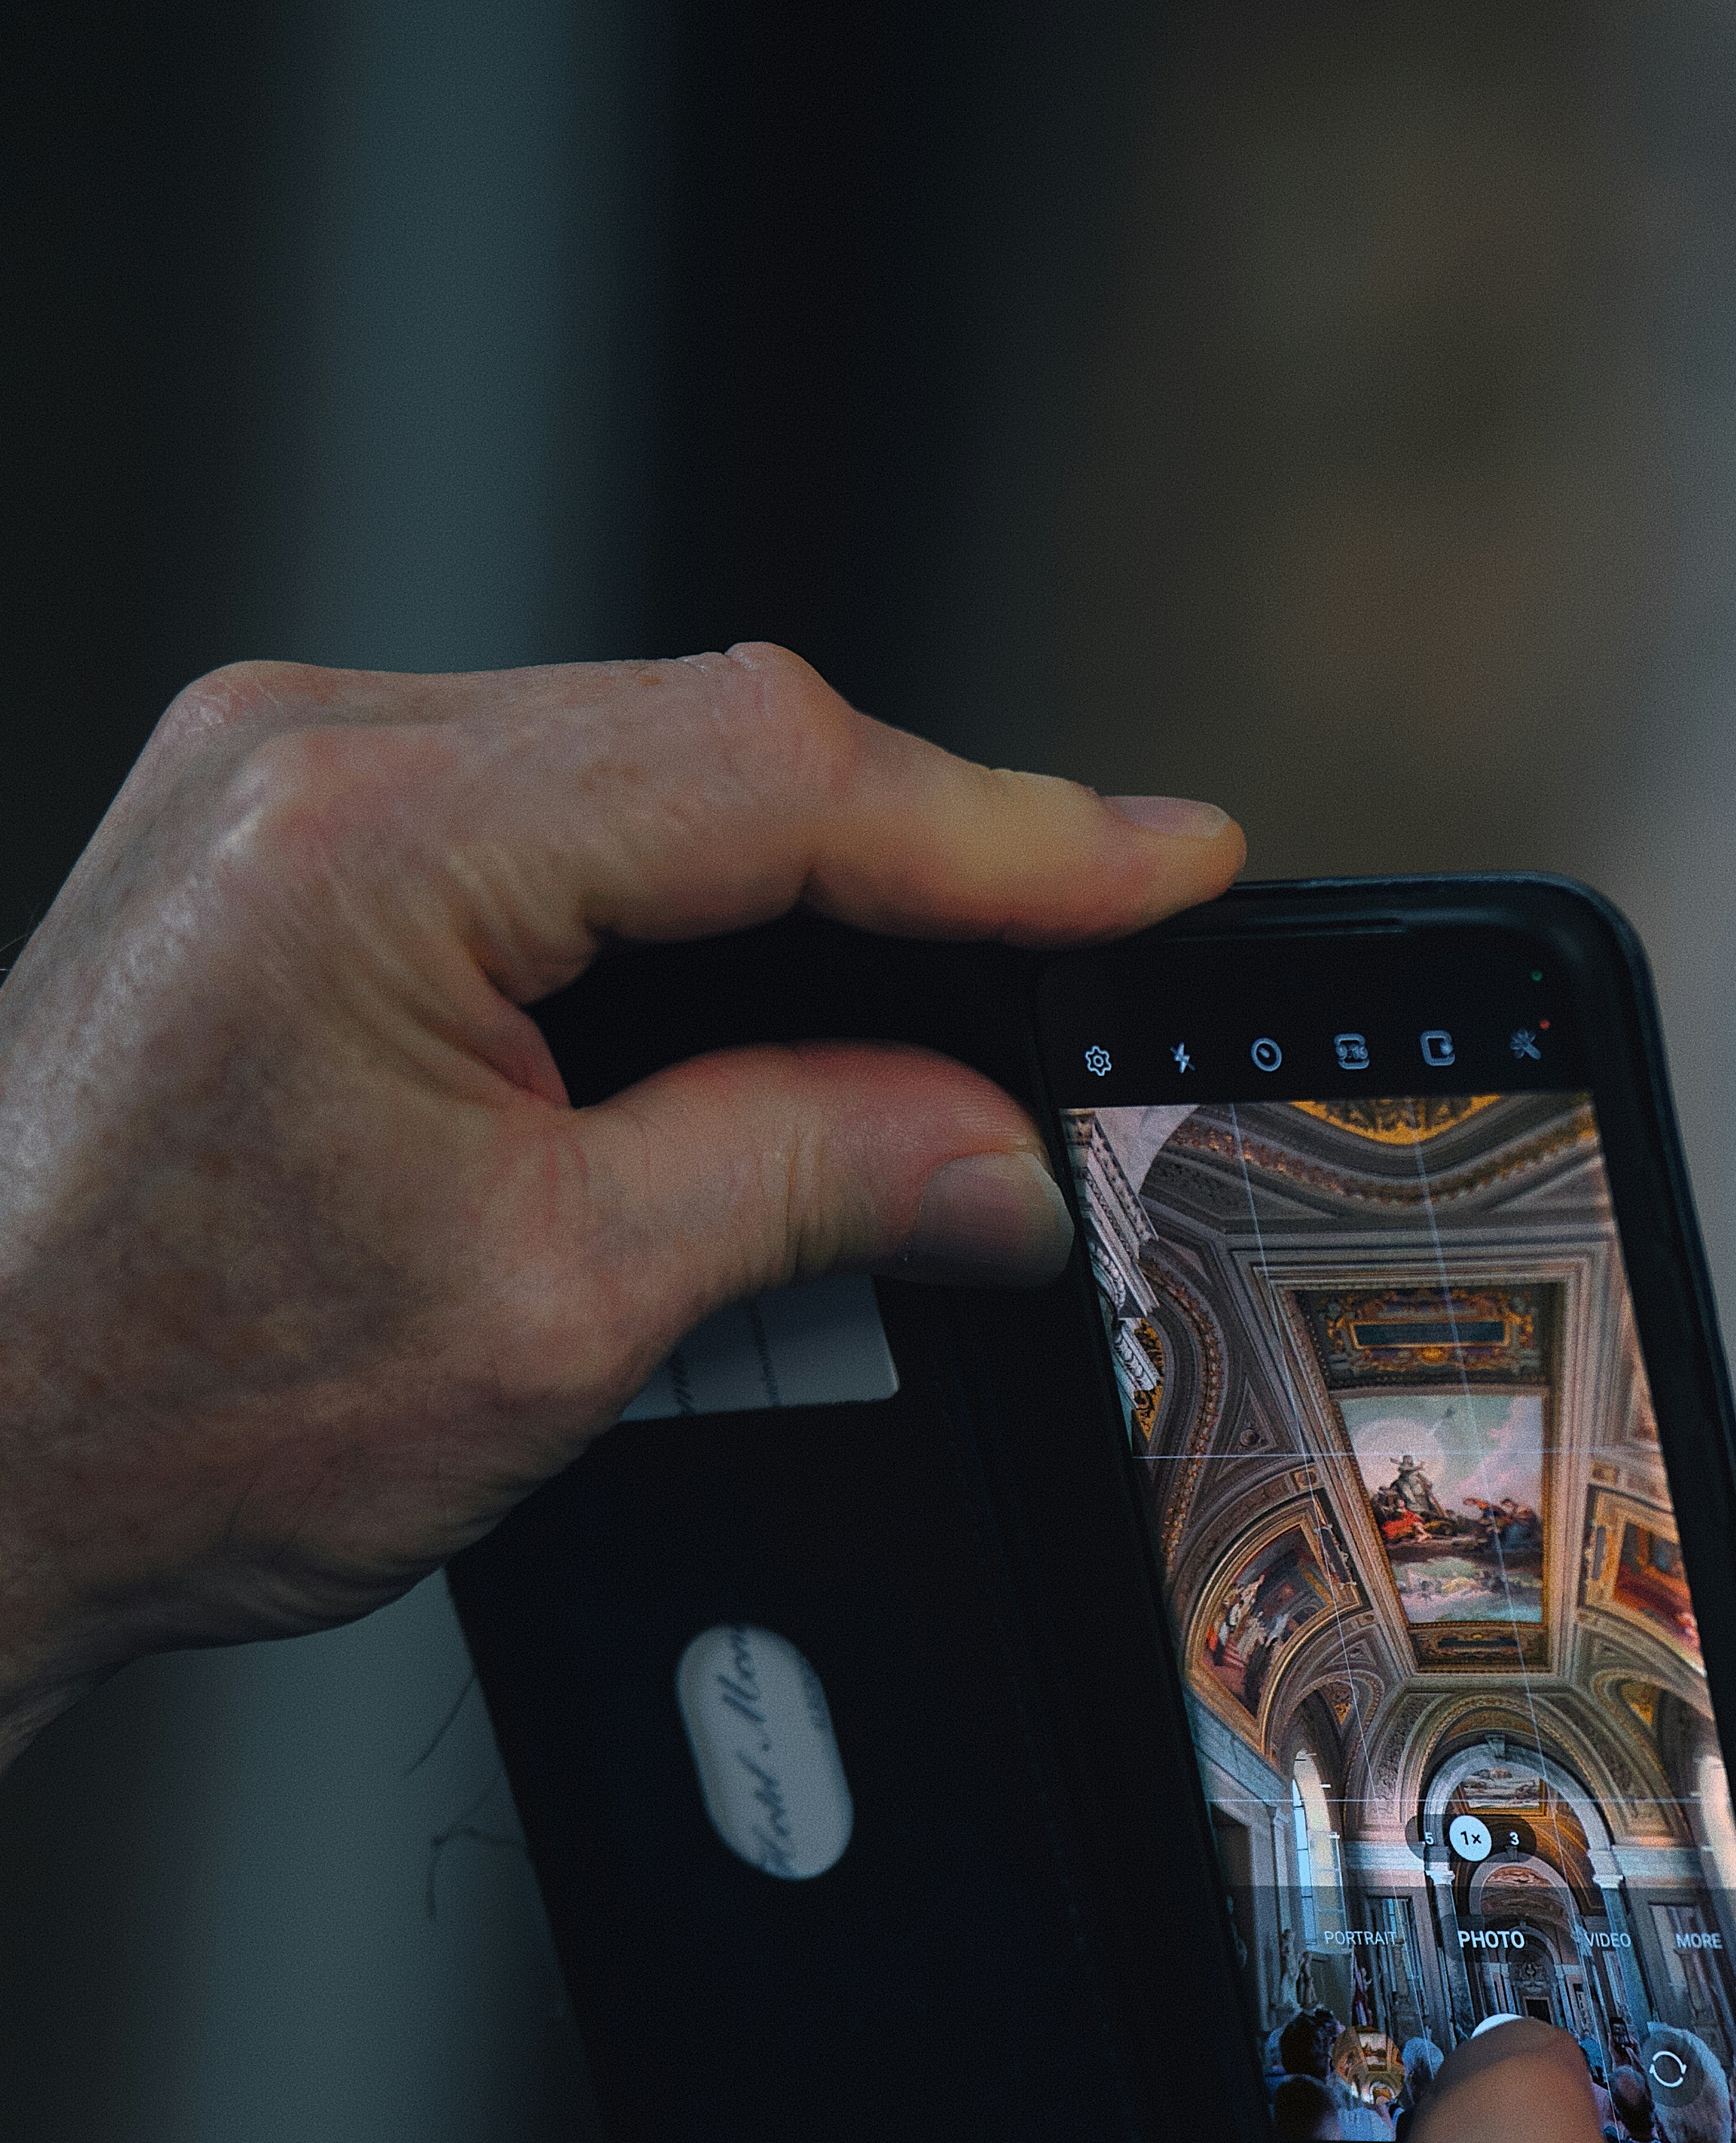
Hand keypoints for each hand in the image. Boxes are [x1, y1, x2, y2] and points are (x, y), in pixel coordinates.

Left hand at [0, 648, 1238, 1765]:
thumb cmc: (159, 1405)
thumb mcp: (553, 1314)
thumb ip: (808, 1182)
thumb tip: (994, 1154)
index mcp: (374, 839)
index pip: (781, 773)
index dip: (1009, 829)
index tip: (1169, 865)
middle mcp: (309, 759)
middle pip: (723, 736)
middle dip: (930, 850)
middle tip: (1101, 942)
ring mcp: (276, 784)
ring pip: (639, 765)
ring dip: (804, 878)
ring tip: (956, 993)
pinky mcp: (272, 842)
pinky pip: (540, 812)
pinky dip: (677, 897)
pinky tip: (764, 984)